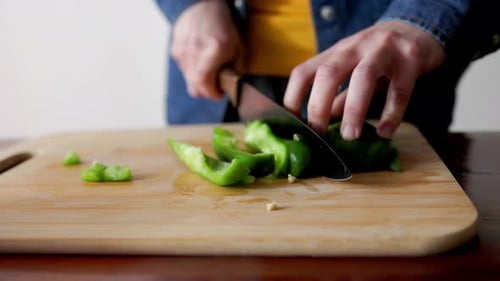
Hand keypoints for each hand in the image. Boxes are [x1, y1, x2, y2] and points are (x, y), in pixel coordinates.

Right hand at [171, 0, 241, 99]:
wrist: (203, 6)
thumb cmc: (224, 27)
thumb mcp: (239, 48)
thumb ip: (237, 70)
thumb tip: (233, 88)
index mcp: (213, 52)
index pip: (205, 84)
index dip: (213, 94)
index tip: (220, 94)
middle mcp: (195, 53)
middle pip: (194, 88)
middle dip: (206, 92)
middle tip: (215, 87)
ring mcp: (182, 52)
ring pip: (188, 80)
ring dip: (199, 81)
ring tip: (208, 70)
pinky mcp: (175, 50)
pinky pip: (183, 70)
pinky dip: (192, 70)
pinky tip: (200, 60)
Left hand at [283, 21, 444, 139]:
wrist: (417, 29)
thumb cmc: (378, 55)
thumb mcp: (352, 71)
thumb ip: (338, 97)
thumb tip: (321, 124)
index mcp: (335, 53)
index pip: (304, 73)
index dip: (293, 99)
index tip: (293, 126)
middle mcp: (354, 47)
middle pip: (328, 74)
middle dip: (319, 106)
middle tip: (319, 134)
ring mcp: (383, 50)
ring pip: (363, 76)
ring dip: (353, 109)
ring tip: (350, 136)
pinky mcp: (411, 57)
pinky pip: (399, 89)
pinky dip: (391, 113)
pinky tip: (385, 132)